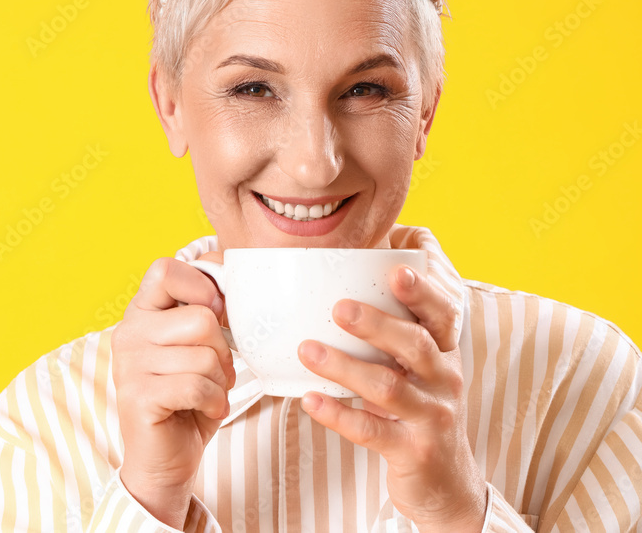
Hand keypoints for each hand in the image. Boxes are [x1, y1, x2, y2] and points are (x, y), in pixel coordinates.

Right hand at [111, 252, 234, 527]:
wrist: (164, 459)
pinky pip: (197, 385)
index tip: (215, 316)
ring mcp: (129, 364)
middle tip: (214, 373)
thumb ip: (205, 311)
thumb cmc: (187, 398)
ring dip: (220, 382)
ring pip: (205, 355)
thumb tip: (230, 280)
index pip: (165, 268)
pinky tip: (205, 410)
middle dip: (223, 351)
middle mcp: (128, 332)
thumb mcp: (197, 346)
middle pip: (201, 318)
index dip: (201, 287)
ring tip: (206, 395)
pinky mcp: (138, 396)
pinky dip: (214, 402)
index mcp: (141, 312)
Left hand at [297, 265, 486, 531]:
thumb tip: (341, 291)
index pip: (442, 316)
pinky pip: (370, 431)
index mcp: (446, 355)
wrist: (447, 484)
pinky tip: (309, 400)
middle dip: (376, 324)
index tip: (397, 270)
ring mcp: (432, 418)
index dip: (422, 293)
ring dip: (344, 366)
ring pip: (387, 387)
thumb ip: (395, 339)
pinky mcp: (413, 452)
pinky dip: (337, 414)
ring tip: (307, 350)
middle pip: (415, 345)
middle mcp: (445, 382)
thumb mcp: (421, 374)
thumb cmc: (420, 412)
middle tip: (338, 307)